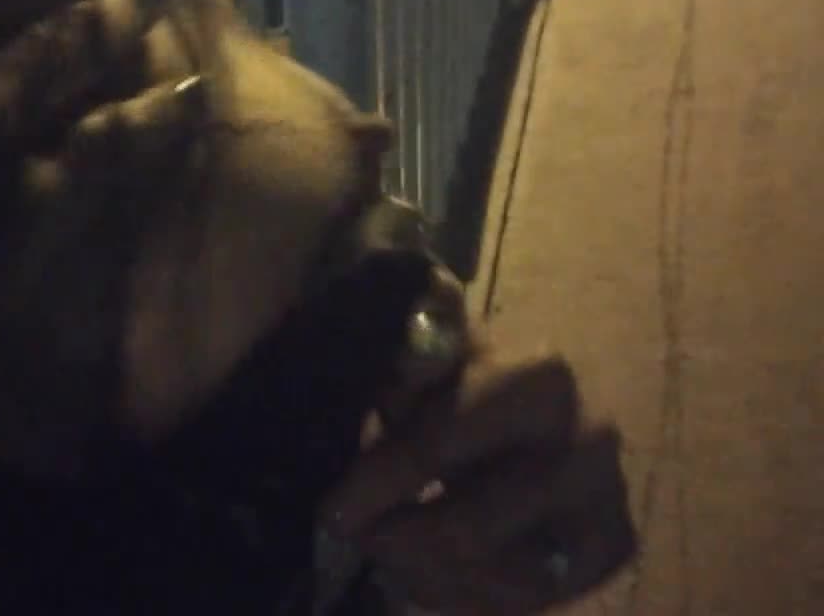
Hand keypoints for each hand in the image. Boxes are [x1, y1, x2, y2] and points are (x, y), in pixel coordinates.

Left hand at [320, 335, 637, 614]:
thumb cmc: (469, 373)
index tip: (331, 514)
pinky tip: (428, 573)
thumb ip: (408, 359)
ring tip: (388, 554)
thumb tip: (397, 354)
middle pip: (469, 531)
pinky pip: (527, 600)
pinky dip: (466, 595)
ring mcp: (608, 500)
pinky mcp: (612, 547)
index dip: (377, 486)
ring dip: (426, 574)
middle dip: (398, 541)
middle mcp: (588, 442)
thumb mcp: (433, 352)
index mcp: (536, 381)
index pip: (437, 448)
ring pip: (498, 577)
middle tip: (357, 537)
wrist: (547, 397)